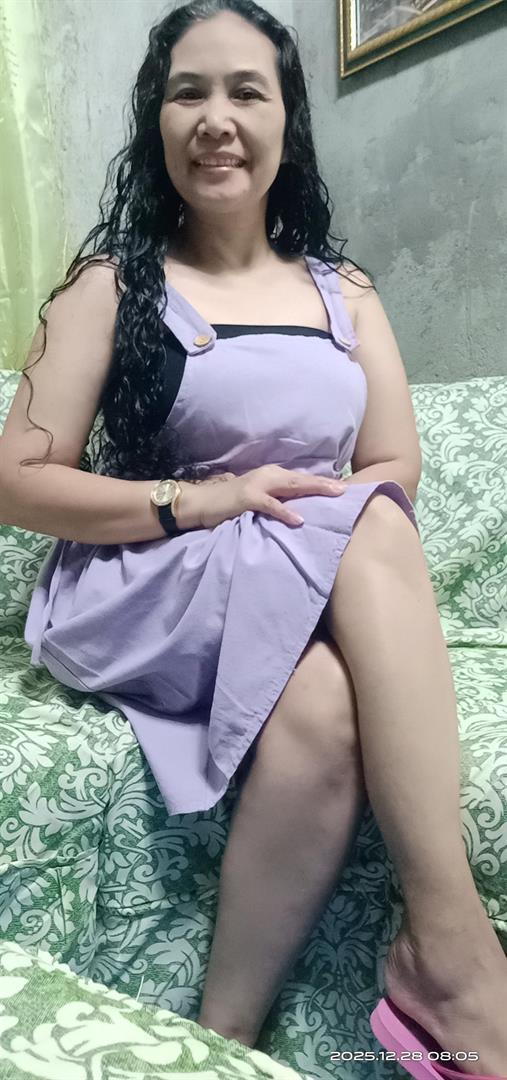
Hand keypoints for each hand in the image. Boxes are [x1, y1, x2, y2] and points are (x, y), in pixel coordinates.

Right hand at [196, 464, 345, 529]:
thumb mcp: (258, 497)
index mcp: (271, 475)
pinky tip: (299, 519)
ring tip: (333, 494)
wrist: (203, 502)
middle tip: (345, 490)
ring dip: (313, 489)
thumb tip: (301, 507)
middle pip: (302, 480)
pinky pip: (271, 505)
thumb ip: (277, 498)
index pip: (301, 479)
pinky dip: (285, 512)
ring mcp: (258, 485)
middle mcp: (268, 476)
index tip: (343, 488)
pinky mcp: (247, 499)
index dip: (322, 482)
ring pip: (291, 486)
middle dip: (324, 484)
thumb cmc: (231, 503)